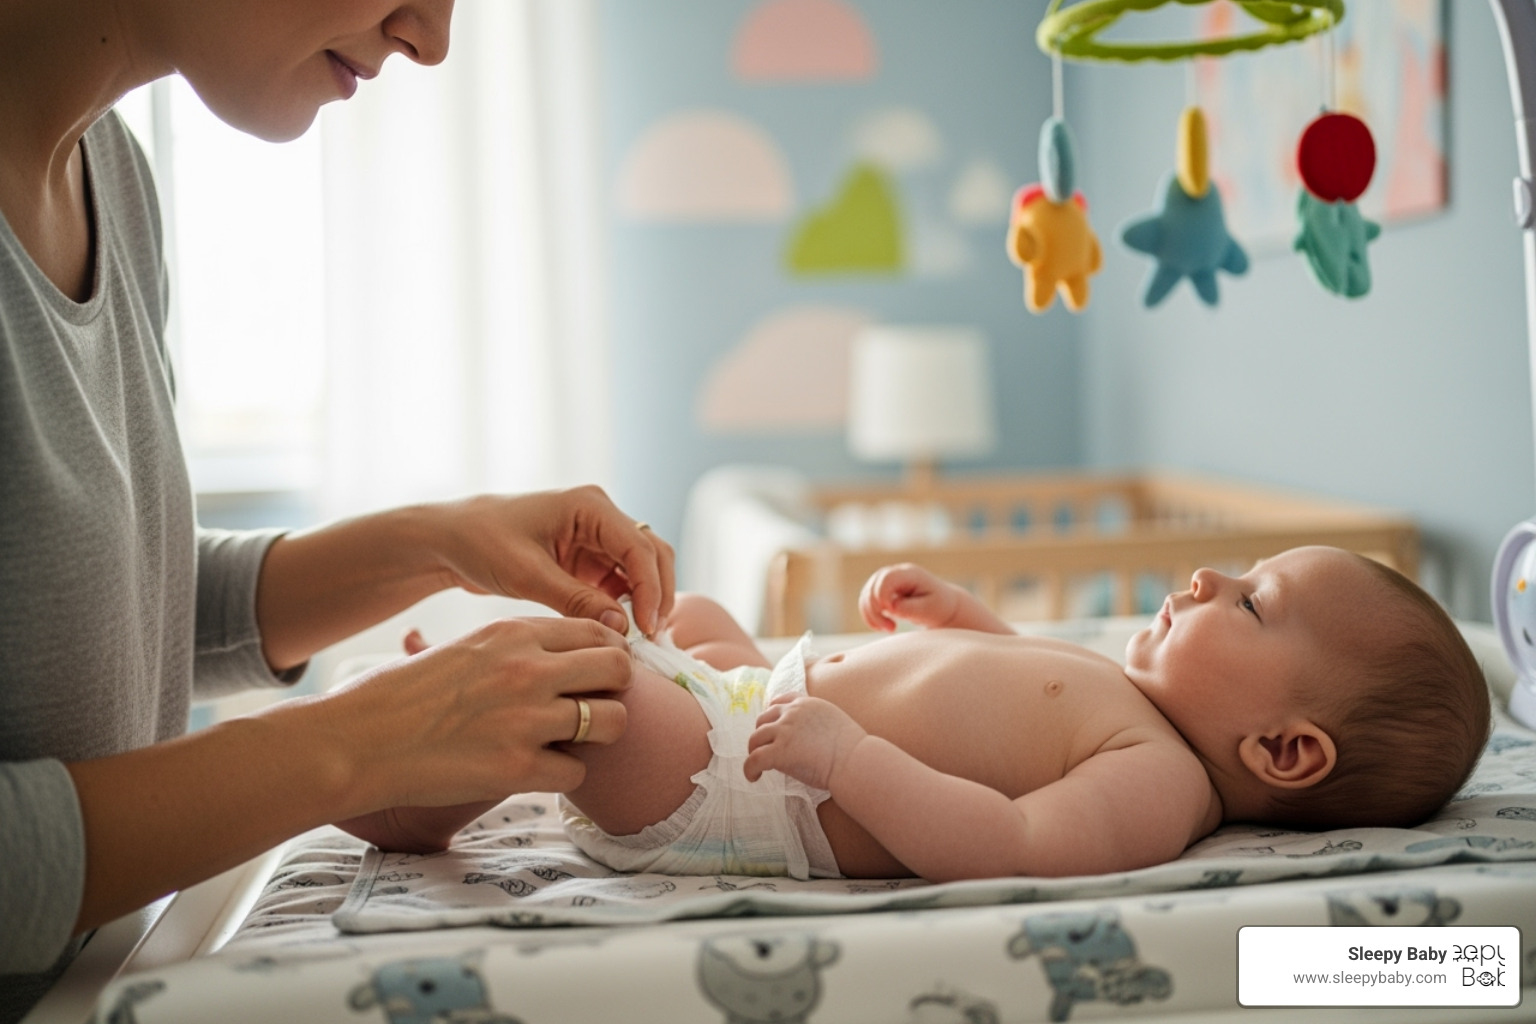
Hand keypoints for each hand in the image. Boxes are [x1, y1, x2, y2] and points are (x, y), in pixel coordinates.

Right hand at [318, 615, 630, 848]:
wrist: (360, 740)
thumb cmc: (407, 695)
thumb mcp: (468, 648)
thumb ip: (521, 648)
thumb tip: (572, 657)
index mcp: (514, 633)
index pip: (597, 632)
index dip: (607, 654)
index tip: (598, 674)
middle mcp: (527, 669)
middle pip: (619, 670)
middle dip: (614, 690)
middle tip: (593, 707)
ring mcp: (526, 719)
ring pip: (613, 722)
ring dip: (598, 736)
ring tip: (570, 742)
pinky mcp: (517, 769)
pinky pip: (577, 774)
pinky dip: (562, 776)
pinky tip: (536, 771)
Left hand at [430, 486, 674, 635]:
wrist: (452, 539)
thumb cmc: (482, 543)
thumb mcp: (526, 574)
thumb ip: (575, 600)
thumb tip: (621, 627)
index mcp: (589, 506)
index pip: (639, 547)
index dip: (650, 589)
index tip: (646, 627)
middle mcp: (600, 516)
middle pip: (653, 553)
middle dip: (658, 593)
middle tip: (653, 636)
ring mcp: (597, 537)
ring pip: (642, 569)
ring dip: (645, 600)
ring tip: (640, 638)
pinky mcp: (588, 558)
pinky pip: (621, 581)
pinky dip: (626, 605)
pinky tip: (620, 630)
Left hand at [744, 694, 866, 790]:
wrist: (856, 761)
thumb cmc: (853, 749)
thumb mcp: (835, 721)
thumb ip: (817, 721)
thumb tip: (806, 736)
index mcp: (807, 703)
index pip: (780, 701)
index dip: (771, 715)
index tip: (771, 727)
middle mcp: (793, 712)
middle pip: (763, 719)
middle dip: (762, 735)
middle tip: (764, 750)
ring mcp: (784, 730)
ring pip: (755, 739)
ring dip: (754, 752)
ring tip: (757, 766)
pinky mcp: (779, 751)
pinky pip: (754, 759)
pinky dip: (749, 769)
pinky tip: (753, 777)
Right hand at [859, 563, 958, 631]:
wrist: (944, 607)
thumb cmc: (939, 607)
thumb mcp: (928, 609)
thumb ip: (908, 608)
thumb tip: (889, 608)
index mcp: (910, 574)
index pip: (886, 578)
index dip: (882, 596)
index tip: (890, 613)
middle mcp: (896, 574)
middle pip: (873, 586)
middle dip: (875, 610)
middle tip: (891, 628)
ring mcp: (887, 582)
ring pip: (866, 595)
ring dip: (871, 615)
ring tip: (888, 629)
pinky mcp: (882, 592)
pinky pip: (867, 603)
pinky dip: (870, 617)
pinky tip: (881, 627)